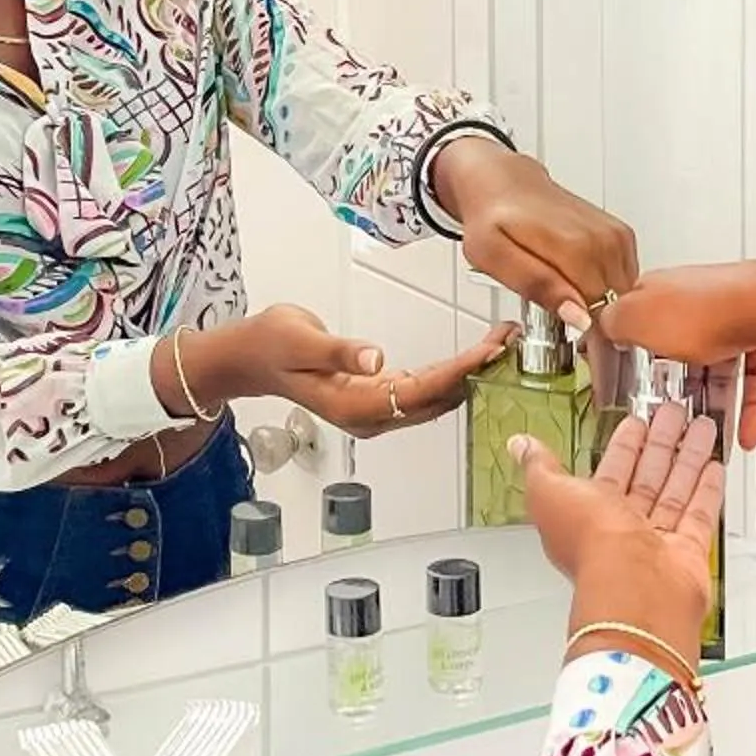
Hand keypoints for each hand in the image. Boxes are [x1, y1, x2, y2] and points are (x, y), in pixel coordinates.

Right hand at [234, 303, 514, 440]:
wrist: (247, 356)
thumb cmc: (269, 344)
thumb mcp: (300, 339)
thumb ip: (340, 350)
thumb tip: (375, 359)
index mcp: (354, 406)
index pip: (420, 391)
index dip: (458, 372)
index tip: (488, 352)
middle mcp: (370, 416)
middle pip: (435, 398)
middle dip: (474, 371)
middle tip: (508, 340)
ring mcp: (373, 410)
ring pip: (432, 396)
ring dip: (467, 372)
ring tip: (498, 344)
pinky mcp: (374, 397)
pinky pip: (421, 390)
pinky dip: (449, 372)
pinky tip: (470, 358)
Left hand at [431, 143, 638, 333]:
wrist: (503, 182)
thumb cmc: (492, 219)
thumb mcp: (494, 257)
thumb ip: (537, 286)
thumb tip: (579, 316)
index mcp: (575, 246)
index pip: (602, 313)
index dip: (590, 337)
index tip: (571, 341)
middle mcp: (603, 239)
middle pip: (616, 306)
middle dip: (596, 323)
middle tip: (561, 317)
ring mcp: (616, 235)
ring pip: (624, 295)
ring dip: (603, 307)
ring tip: (567, 299)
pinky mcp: (621, 235)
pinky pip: (626, 279)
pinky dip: (609, 289)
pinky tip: (580, 283)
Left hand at [516, 407, 720, 673]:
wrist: (635, 587)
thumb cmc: (590, 544)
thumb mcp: (548, 492)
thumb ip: (538, 466)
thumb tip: (520, 447)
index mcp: (590, 512)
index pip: (611, 470)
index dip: (624, 445)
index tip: (637, 422)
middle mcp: (624, 527)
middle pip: (647, 476)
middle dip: (661, 443)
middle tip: (674, 414)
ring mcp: (657, 540)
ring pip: (675, 489)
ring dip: (688, 457)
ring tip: (701, 426)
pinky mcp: (688, 551)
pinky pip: (699, 514)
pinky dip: (707, 489)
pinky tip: (714, 467)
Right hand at [599, 265, 755, 451]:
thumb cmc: (705, 308)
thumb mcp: (634, 318)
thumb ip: (611, 323)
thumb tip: (599, 324)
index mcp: (661, 293)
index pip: (639, 324)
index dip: (632, 355)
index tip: (629, 382)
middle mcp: (696, 302)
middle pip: (681, 351)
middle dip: (678, 388)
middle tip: (672, 418)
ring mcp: (731, 318)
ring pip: (719, 370)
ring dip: (714, 405)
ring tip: (709, 435)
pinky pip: (751, 378)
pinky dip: (747, 408)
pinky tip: (744, 432)